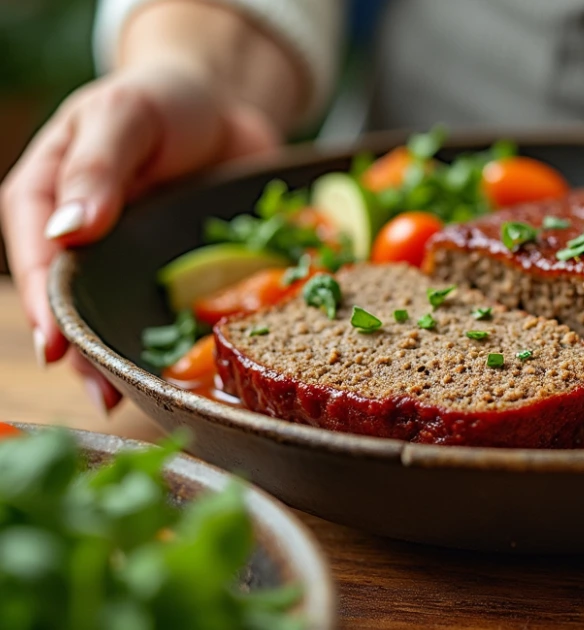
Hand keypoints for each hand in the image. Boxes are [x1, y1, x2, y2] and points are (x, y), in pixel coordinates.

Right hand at [0, 64, 279, 412]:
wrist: (223, 104)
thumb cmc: (158, 101)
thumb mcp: (123, 117)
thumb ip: (95, 170)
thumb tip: (66, 231)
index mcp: (45, 198)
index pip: (38, 261)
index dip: (46, 307)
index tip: (56, 349)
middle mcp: (82, 239)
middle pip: (74, 304)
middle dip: (84, 352)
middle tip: (104, 395)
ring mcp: (129, 261)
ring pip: (120, 318)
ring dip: (128, 356)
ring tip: (139, 397)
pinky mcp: (175, 272)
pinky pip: (176, 310)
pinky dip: (184, 338)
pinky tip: (194, 366)